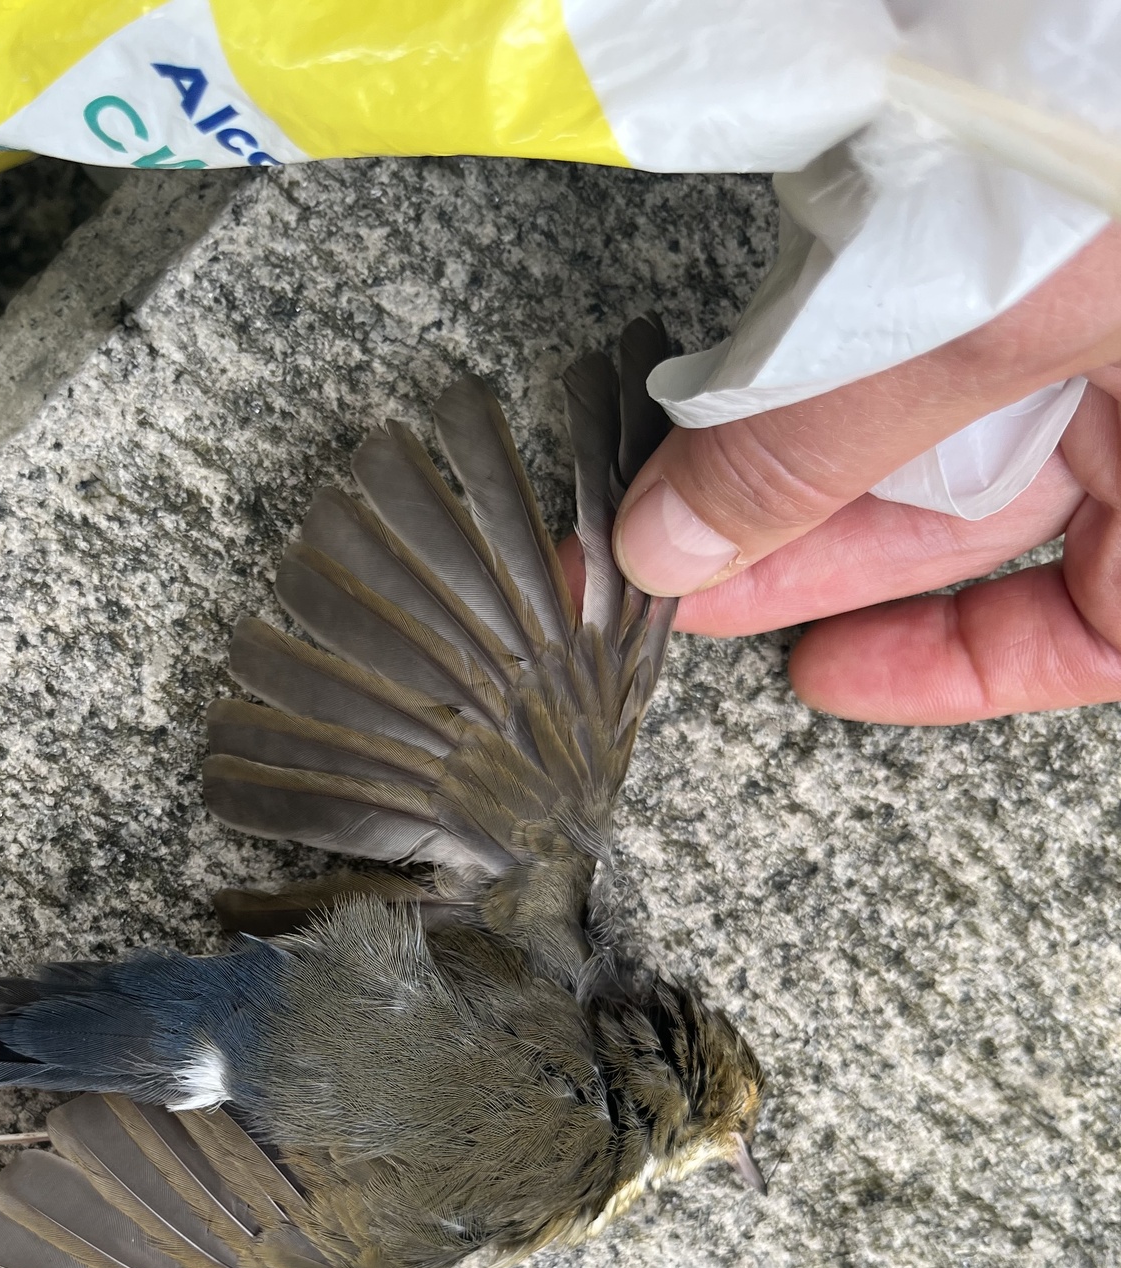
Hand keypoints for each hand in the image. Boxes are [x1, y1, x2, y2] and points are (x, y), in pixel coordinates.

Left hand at [607, 223, 1120, 723]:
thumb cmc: (1106, 115)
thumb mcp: (991, 322)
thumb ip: (833, 442)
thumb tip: (681, 548)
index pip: (1095, 631)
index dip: (961, 670)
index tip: (820, 672)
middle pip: (980, 517)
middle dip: (813, 548)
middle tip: (679, 566)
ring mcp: (1083, 287)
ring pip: (933, 410)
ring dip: (793, 446)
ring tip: (672, 478)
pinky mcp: (1018, 202)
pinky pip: (912, 300)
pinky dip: (817, 341)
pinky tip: (727, 375)